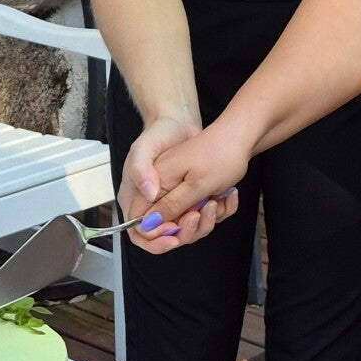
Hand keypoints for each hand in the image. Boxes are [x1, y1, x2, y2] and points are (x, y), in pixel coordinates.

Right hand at [118, 113, 234, 253]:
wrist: (184, 121)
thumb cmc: (162, 133)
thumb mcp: (147, 150)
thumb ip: (142, 173)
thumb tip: (147, 196)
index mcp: (136, 196)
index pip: (139, 233)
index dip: (156, 239)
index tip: (175, 232)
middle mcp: (153, 204)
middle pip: (166, 237)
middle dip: (187, 231)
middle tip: (199, 214)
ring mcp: (173, 203)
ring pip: (188, 230)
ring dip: (206, 221)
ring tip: (215, 201)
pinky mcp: (189, 200)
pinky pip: (202, 218)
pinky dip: (216, 212)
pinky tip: (224, 197)